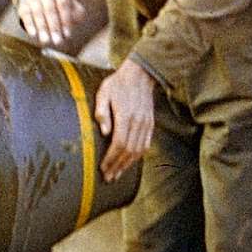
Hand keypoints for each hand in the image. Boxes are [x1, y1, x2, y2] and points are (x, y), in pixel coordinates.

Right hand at [16, 0, 84, 47]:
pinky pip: (25, 14)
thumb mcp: (72, 6)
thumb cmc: (60, 4)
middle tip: (57, 41)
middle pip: (49, 8)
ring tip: (46, 41)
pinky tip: (33, 34)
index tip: (67, 34)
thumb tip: (70, 25)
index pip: (63, 3)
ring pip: (37, 11)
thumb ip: (76, 14)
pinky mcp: (23, 4)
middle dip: (54, 26)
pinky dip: (29, 24)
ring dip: (42, 27)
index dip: (65, 20)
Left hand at [94, 59, 154, 182]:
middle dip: (118, 166)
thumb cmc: (118, 84)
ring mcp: (146, 124)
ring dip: (127, 165)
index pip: (119, 143)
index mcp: (126, 116)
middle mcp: (138, 122)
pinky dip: (137, 157)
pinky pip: (145, 145)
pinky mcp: (150, 124)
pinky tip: (128, 163)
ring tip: (117, 174)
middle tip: (108, 177)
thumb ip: (102, 112)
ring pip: (139, 150)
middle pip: (129, 151)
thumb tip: (103, 132)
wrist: (140, 74)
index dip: (111, 158)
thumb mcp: (104, 93)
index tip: (103, 168)